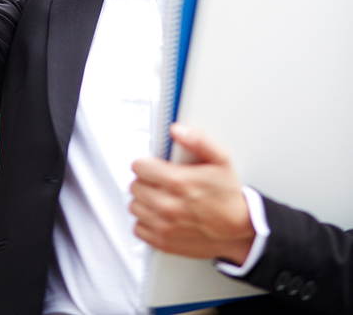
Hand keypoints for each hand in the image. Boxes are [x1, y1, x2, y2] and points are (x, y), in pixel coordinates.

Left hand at [130, 124, 254, 263]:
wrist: (238, 229)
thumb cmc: (228, 195)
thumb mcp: (220, 159)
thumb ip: (198, 140)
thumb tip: (177, 130)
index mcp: (179, 182)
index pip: (139, 167)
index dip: (145, 163)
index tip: (153, 165)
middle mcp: (168, 205)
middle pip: (135, 186)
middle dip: (144, 180)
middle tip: (157, 180)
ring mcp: (164, 226)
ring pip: (134, 206)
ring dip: (143, 200)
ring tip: (158, 196)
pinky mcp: (163, 242)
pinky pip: (138, 228)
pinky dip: (145, 221)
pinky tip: (158, 214)